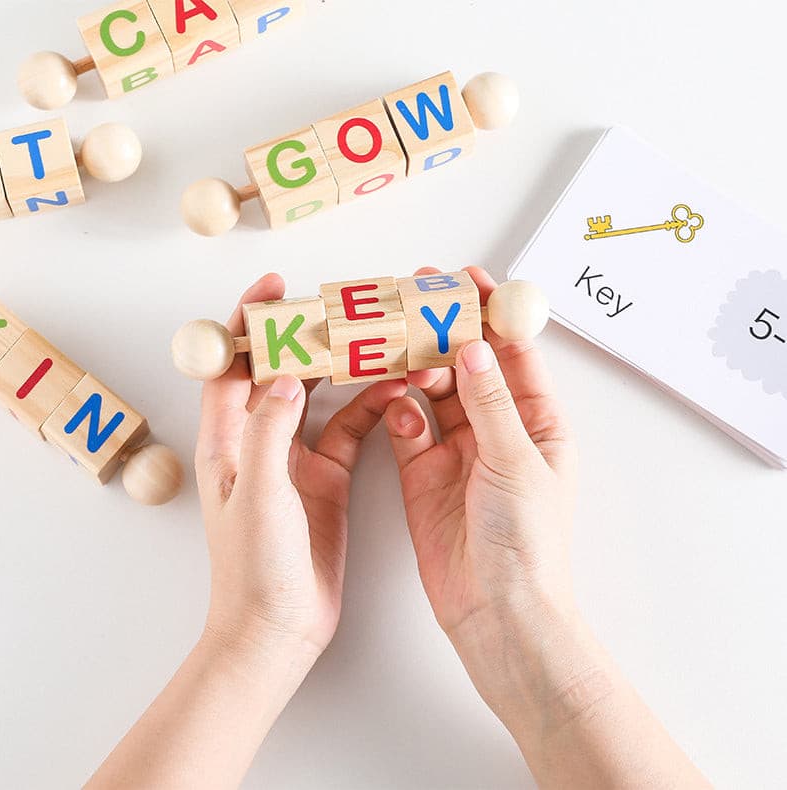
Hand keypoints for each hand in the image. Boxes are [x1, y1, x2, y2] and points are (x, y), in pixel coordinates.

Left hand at [197, 273, 406, 667]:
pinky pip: (351, 429)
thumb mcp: (258, 494)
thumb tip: (288, 375)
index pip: (229, 367)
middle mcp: (258, 442)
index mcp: (226, 441)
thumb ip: (270, 432)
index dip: (248, 323)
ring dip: (344, 369)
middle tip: (338, 305)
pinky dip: (370, 407)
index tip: (274, 288)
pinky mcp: (328, 478)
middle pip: (279, 371)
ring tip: (372, 337)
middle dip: (305, 336)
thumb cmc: (254, 569)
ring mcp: (296, 459)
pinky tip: (392, 390)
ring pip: (321, 397)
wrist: (279, 629)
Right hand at [384, 266, 577, 709]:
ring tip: (395, 340)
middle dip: (444, 333)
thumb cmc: (526, 542)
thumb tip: (473, 347)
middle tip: (414, 299)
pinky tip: (393, 401)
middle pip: (468, 366)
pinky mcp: (423, 473)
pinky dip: (399, 410)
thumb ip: (490, 403)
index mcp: (536, 422)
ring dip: (416, 367)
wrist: (496, 613)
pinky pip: (407, 427)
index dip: (492, 313)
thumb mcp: (516, 462)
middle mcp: (497, 430)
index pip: (513, 353)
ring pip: (433, 392)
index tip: (467, 277)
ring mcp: (458, 451)